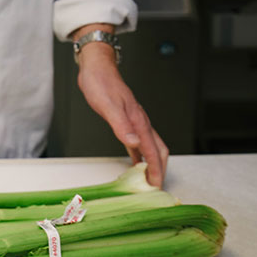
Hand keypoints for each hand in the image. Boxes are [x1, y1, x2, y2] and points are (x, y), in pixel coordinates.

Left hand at [75, 41, 168, 186]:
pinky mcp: (127, 122)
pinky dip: (139, 156)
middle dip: (159, 170)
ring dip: (151, 164)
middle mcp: (141, 123)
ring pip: (150, 148)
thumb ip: (122, 125)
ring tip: (148, 180)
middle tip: (155, 187)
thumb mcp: (108, 106)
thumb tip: (134, 143)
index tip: (156, 185)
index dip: (156, 170)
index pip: (152, 151)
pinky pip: (138, 143)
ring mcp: (135, 122)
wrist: (97, 69)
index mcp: (139, 121)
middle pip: (158, 151)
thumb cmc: (101, 84)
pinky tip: (135, 163)